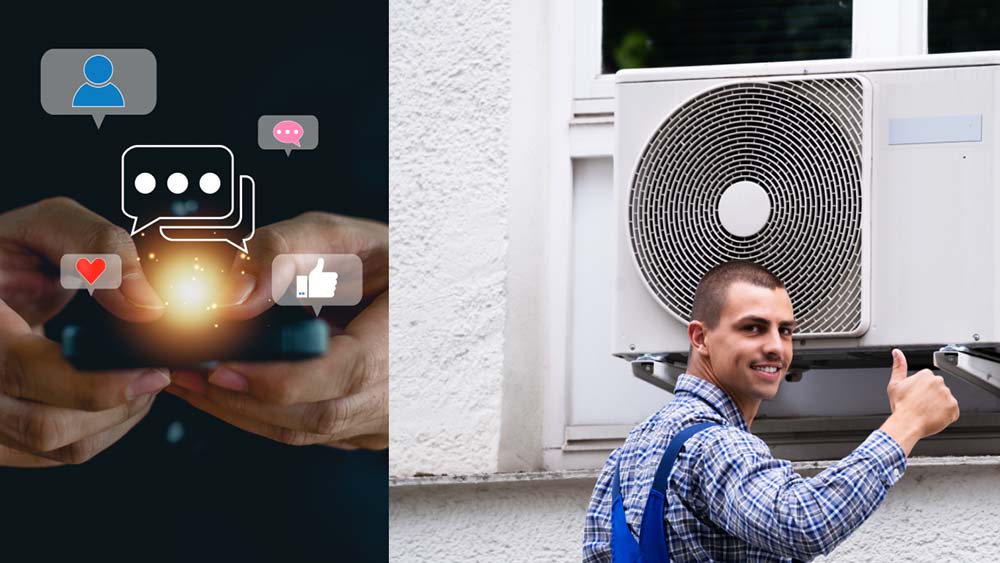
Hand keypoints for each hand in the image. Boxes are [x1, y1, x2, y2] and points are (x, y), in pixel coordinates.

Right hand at [0, 198, 167, 466]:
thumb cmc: (3, 255)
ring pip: (57, 447)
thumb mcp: (42, 226)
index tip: (152, 370)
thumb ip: (97, 247)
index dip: (101, 382)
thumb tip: (144, 301)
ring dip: (116, 420)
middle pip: (49, 425)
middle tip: (156, 374)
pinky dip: (98, 433)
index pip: (28, 373)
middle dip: (122, 404)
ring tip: (140, 382)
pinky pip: (53, 455)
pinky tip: (114, 400)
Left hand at [165, 211, 387, 449]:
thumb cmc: (405, 262)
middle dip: (238, 398)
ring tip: (193, 380)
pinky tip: (232, 391)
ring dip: (242, 410)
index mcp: (405, 342)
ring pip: (306, 431)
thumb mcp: (351, 237)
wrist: (441, 291)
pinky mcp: (369, 426)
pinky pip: (312, 431)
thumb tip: (236, 294)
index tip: (222, 367)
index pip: (340, 377)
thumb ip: (289, 250)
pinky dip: (266, 413)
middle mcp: (402, 392)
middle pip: (311, 415)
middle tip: (186, 371)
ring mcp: (387, 418)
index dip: (276, 379)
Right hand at [880, 348, 959, 454]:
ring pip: (945, 400)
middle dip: (931, 397)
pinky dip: (945, 416)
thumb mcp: (894, 384)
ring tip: (926, 412)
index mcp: (926, 375)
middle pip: (938, 389)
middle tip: (920, 405)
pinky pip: (952, 411)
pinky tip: (934, 417)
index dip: (921, 390)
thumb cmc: (901, 406)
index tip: (916, 397)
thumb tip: (897, 352)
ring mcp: (947, 395)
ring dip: (938, 406)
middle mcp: (939, 382)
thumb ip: (898, 366)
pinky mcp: (953, 407)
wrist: (907, 424)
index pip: (928, 381)